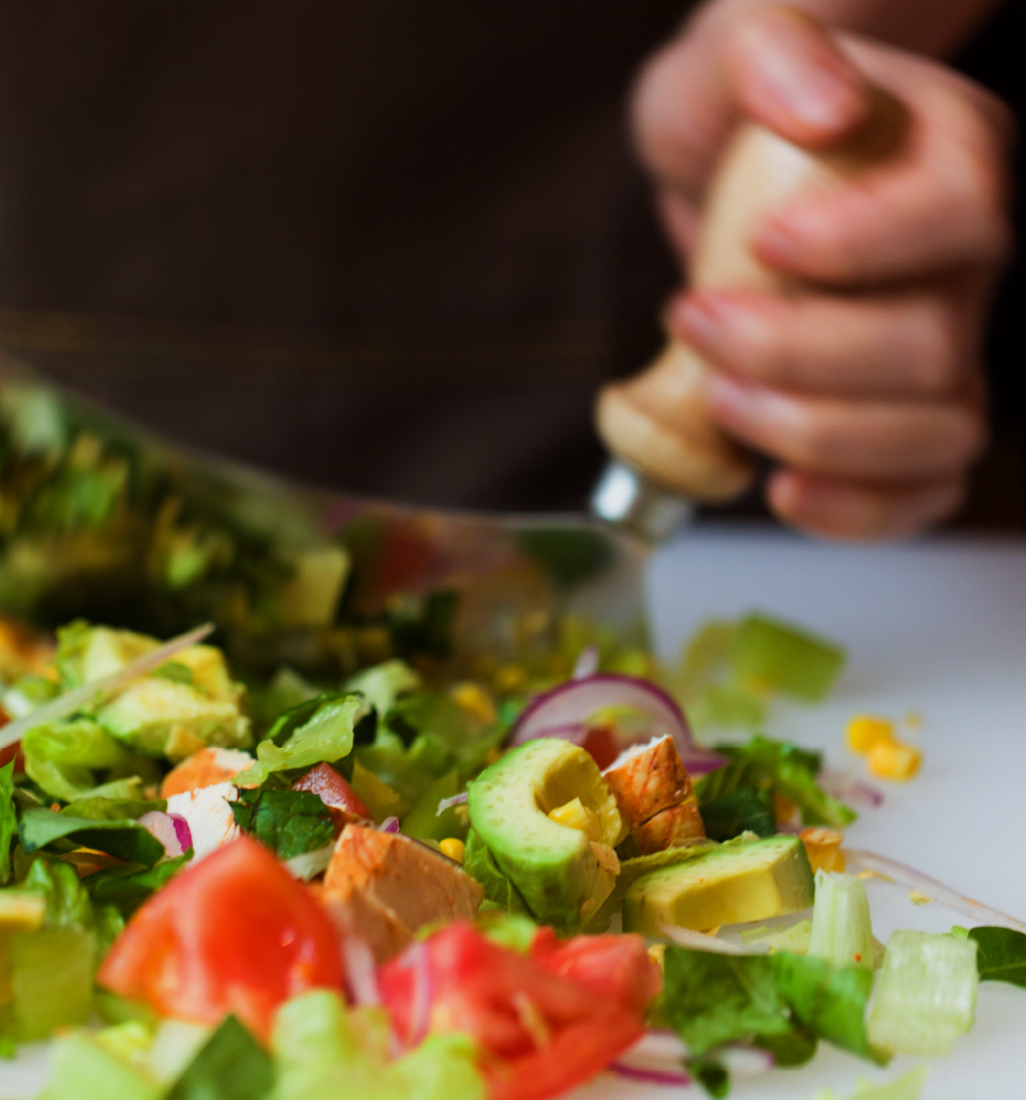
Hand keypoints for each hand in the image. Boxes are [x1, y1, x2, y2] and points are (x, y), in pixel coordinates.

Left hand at [633, 5, 1011, 538]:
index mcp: (953, 156)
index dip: (864, 246)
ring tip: (720, 402)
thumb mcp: (739, 45)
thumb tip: (823, 112)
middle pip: (931, 345)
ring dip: (818, 438)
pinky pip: (919, 487)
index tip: (768, 243)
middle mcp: (964, 261)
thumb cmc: (741, 100)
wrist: (730, 157)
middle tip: (696, 322)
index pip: (956, 216)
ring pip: (937, 430)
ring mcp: (941, 343)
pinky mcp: (898, 411)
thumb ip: (777, 55)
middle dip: (800, 355)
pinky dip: (860, 510)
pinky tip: (780, 489)